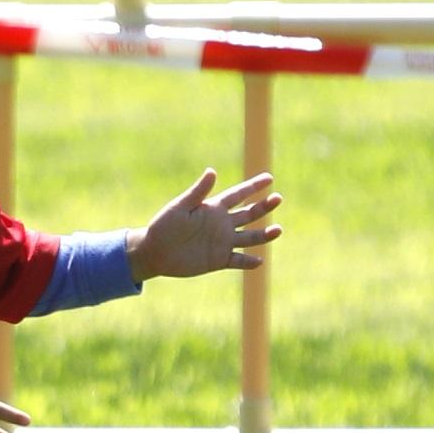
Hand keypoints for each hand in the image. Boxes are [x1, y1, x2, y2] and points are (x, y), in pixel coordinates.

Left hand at [133, 169, 283, 279]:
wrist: (155, 252)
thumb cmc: (164, 225)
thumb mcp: (181, 206)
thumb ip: (198, 191)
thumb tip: (212, 171)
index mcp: (214, 208)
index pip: (238, 195)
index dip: (253, 187)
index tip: (269, 178)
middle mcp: (222, 224)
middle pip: (249, 214)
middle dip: (264, 207)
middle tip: (278, 198)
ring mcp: (222, 242)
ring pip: (249, 237)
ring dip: (263, 234)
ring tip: (278, 230)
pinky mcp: (219, 259)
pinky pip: (238, 260)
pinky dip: (249, 261)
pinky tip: (259, 260)